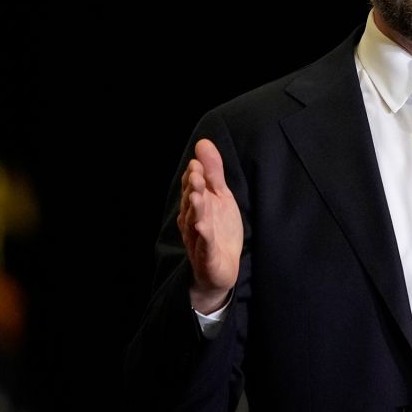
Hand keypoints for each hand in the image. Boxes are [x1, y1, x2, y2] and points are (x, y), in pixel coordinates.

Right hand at [177, 138, 242, 312]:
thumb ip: (213, 172)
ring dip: (196, 210)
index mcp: (196, 206)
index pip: (192, 188)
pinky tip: (203, 227)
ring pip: (195, 223)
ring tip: (197, 196)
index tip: (196, 163)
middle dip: (194, 189)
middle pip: (192, 203)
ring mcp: (199, 240)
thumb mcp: (220, 197)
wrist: (220, 269)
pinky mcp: (208, 257)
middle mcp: (193, 221)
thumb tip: (203, 142)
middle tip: (197, 175)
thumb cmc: (219, 229)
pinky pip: (205, 246)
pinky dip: (204, 237)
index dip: (194, 176)